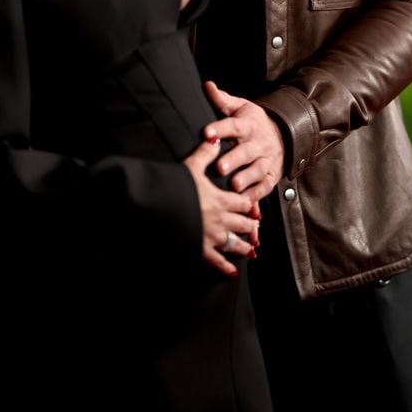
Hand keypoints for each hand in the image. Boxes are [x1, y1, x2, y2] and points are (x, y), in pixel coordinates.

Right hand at [183, 139, 258, 276]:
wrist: (157, 206)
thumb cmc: (174, 186)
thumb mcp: (191, 166)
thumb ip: (205, 153)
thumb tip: (214, 139)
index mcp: (221, 199)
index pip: (244, 203)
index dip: (250, 205)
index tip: (254, 209)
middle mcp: (220, 220)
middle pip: (244, 225)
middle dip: (250, 226)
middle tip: (254, 229)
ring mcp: (212, 237)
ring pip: (235, 244)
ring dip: (244, 247)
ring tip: (250, 250)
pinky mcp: (201, 249)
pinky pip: (218, 261)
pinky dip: (226, 268)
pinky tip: (233, 271)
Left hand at [202, 81, 284, 201]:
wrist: (283, 135)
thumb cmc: (253, 122)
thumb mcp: (241, 107)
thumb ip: (222, 100)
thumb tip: (207, 85)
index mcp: (248, 125)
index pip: (234, 125)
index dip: (220, 128)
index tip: (206, 132)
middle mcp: (258, 143)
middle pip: (246, 151)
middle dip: (233, 159)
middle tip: (219, 167)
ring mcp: (266, 161)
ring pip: (257, 170)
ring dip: (245, 178)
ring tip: (233, 185)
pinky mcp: (271, 176)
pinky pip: (264, 187)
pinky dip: (256, 195)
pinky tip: (245, 201)